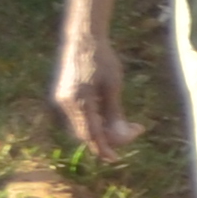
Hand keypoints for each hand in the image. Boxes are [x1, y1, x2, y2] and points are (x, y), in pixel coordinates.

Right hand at [54, 31, 134, 155]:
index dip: (103, 148)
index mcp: (78, 103)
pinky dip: (94, 119)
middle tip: (134, 129)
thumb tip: (120, 135)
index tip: (115, 159)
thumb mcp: (113, 86)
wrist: (82, 38)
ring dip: (103, 128)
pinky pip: (79, 116)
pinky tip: (111, 113)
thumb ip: (114, 112)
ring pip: (83, 125)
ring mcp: (62, 100)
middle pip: (87, 132)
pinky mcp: (63, 95)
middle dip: (109, 137)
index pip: (91, 135)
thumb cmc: (101, 59)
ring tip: (127, 121)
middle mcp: (66, 104)